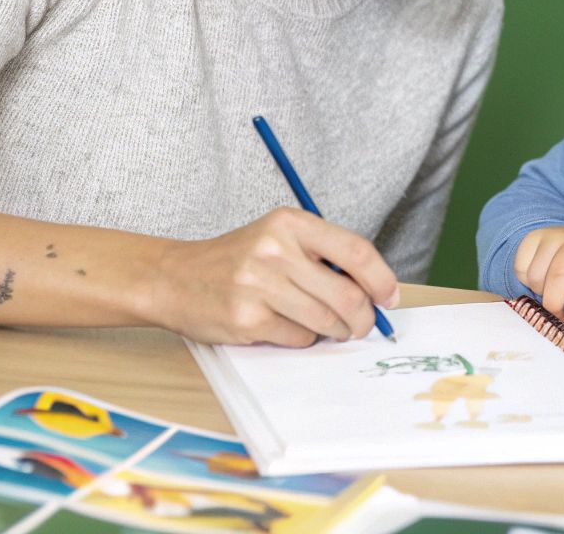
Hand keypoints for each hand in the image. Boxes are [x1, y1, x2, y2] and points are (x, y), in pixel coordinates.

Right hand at [144, 207, 399, 346]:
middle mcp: (276, 249)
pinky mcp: (247, 318)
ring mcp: (260, 284)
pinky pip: (298, 338)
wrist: (173, 278)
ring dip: (334, 332)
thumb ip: (321, 256)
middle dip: (363, 318)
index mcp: (290, 223)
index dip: (382, 280)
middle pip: (348, 294)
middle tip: (361, 327)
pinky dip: (302, 339)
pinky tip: (285, 327)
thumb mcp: (277, 239)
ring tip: (325, 328)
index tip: (390, 298)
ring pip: (327, 320)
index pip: (356, 251)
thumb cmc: (235, 261)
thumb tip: (374, 291)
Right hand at [513, 225, 563, 327]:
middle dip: (555, 303)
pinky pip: (521, 269)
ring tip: (552, 291)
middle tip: (557, 316)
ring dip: (540, 293)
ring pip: (536, 275)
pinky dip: (527, 282)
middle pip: (560, 273)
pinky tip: (541, 279)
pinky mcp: (532, 238)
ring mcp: (553, 236)